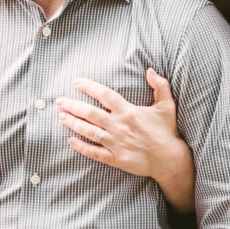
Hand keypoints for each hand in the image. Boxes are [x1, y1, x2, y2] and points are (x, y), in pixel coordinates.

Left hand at [56, 68, 196, 212]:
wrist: (170, 159)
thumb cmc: (167, 131)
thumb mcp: (167, 105)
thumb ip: (159, 85)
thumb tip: (150, 69)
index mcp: (129, 111)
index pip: (104, 95)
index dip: (89, 87)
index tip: (76, 82)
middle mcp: (119, 126)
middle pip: (90, 113)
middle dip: (72, 105)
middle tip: (59, 101)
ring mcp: (116, 143)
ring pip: (89, 131)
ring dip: (73, 123)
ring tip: (61, 117)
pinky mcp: (116, 159)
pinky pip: (94, 152)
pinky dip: (81, 146)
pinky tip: (70, 140)